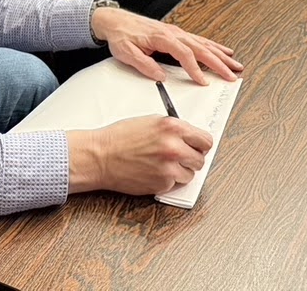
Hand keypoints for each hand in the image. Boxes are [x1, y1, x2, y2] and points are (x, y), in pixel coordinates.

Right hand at [67, 116, 212, 194]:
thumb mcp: (149, 121)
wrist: (100, 156)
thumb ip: (173, 129)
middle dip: (190, 158)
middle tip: (178, 157)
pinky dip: (168, 180)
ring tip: (161, 164)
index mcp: (172, 127)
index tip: (197, 147)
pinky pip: (176, 184)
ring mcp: (170, 167)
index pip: (205, 140)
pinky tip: (153, 171)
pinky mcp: (163, 184)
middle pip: (200, 159)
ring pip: (190, 174)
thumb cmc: (119, 138)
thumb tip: (190, 138)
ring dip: (180, 171)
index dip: (200, 145)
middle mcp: (174, 147)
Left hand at [90, 6, 240, 84]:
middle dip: (218, 63)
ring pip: (204, 44)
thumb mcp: (126, 53)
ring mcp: (176, 32)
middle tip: (232, 75)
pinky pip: (199, 40)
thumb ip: (144, 65)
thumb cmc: (121, 36)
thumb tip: (160, 77)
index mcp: (162, 38)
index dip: (195, 69)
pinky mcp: (176, 33)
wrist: (115, 20)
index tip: (203, 82)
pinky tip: (223, 51)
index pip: (184, 54)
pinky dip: (213, 46)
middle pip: (200, 49)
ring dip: (221, 55)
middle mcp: (173, 33)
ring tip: (236, 65)